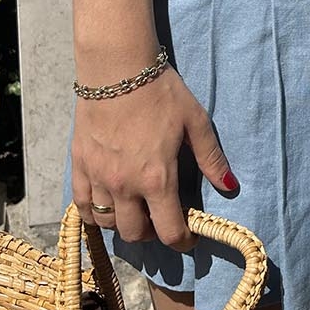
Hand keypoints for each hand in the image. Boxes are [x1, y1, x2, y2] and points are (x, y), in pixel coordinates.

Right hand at [71, 63, 238, 248]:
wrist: (118, 68)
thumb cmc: (161, 92)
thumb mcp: (195, 122)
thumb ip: (211, 159)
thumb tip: (230, 187)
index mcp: (157, 178)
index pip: (169, 231)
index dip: (182, 241)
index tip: (188, 236)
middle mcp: (125, 185)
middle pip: (135, 234)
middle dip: (152, 233)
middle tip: (160, 218)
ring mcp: (98, 177)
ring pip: (107, 224)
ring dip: (124, 223)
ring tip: (135, 209)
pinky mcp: (79, 165)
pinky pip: (82, 206)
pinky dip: (94, 214)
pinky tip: (105, 206)